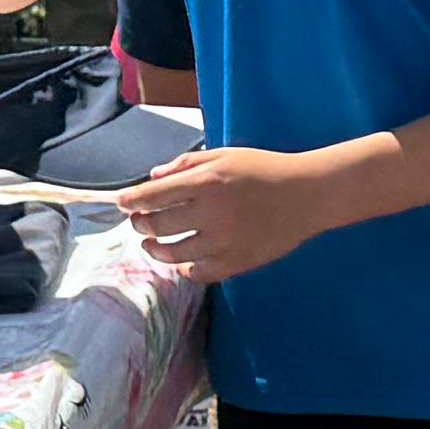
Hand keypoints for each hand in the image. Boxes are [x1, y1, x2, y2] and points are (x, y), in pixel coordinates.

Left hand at [116, 143, 324, 284]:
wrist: (308, 195)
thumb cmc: (264, 169)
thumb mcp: (225, 155)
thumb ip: (187, 163)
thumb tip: (152, 177)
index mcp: (207, 181)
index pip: (153, 196)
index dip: (130, 201)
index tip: (122, 203)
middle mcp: (212, 213)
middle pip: (157, 226)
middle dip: (140, 224)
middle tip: (138, 221)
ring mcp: (224, 242)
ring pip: (172, 254)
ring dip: (155, 249)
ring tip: (151, 244)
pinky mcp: (236, 263)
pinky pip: (198, 273)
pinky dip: (184, 269)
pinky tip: (181, 262)